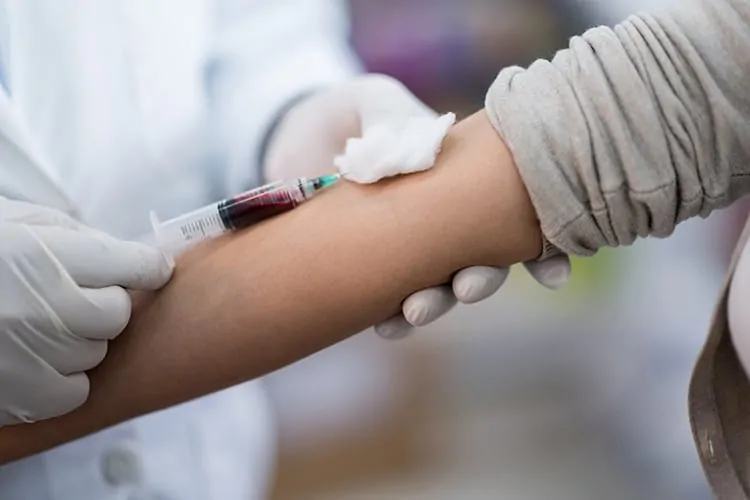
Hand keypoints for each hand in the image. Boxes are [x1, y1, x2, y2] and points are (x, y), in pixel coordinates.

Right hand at [0, 198, 173, 423]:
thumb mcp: (17, 225)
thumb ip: (74, 239)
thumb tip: (126, 258)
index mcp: (42, 255)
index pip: (131, 265)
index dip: (147, 267)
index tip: (154, 269)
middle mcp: (42, 309)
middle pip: (116, 314)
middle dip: (103, 303)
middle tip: (76, 296)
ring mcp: (28, 356)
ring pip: (96, 352)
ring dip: (80, 340)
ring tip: (42, 325)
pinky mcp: (14, 396)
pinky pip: (72, 393)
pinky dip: (63, 379)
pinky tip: (37, 359)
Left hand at [264, 74, 570, 339]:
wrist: (300, 133)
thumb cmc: (359, 115)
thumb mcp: (376, 102)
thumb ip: (394, 120)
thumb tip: (411, 155)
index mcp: (467, 182)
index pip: (513, 219)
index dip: (541, 251)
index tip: (551, 276)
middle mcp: (448, 222)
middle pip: (480, 261)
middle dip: (480, 280)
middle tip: (467, 288)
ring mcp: (410, 248)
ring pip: (437, 286)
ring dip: (435, 305)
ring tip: (416, 313)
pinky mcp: (371, 265)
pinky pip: (388, 297)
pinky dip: (392, 316)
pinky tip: (388, 327)